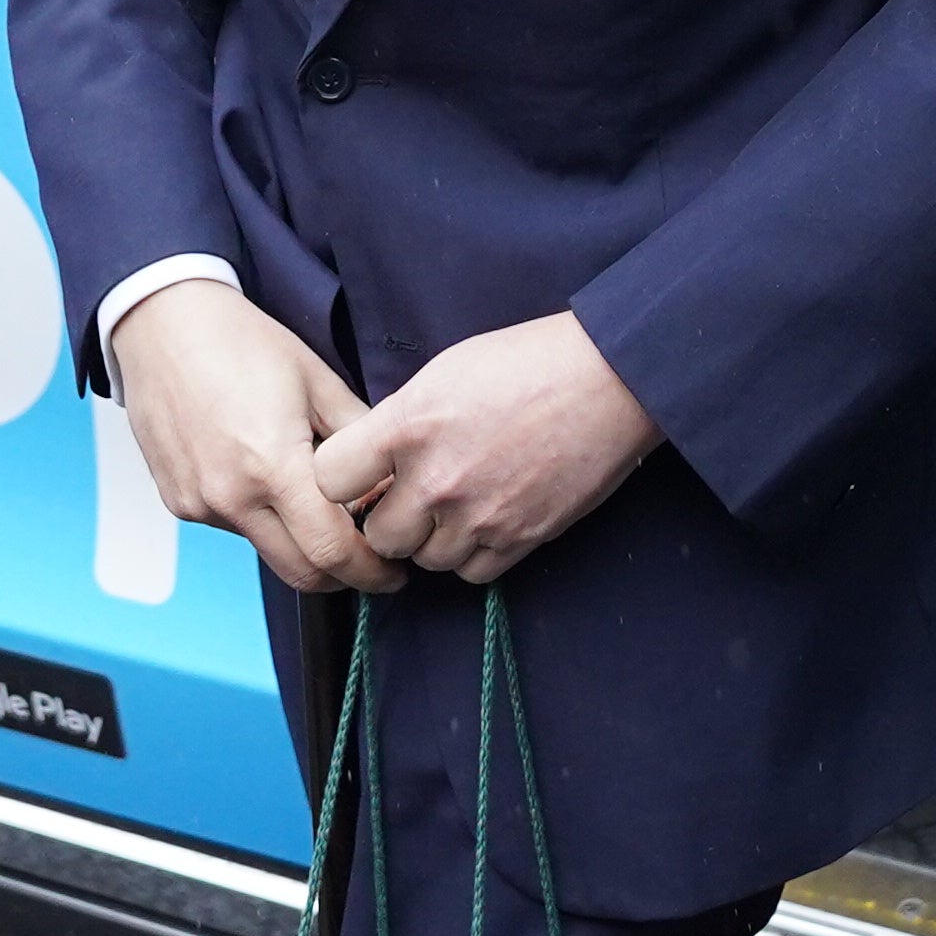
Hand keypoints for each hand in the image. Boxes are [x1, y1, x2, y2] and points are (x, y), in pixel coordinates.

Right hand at [111, 281, 401, 594]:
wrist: (163, 325)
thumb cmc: (241, 342)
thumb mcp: (318, 381)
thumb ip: (359, 437)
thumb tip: (389, 482)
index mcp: (273, 466)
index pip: (333, 550)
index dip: (371, 570)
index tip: (392, 571)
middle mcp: (231, 496)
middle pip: (301, 572)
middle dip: (343, 575)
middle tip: (371, 560)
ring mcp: (199, 504)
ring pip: (267, 551)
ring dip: (300, 543)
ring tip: (316, 503)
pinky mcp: (178, 501)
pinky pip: (233, 528)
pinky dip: (261, 520)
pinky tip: (266, 480)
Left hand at [311, 312, 662, 583]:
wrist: (606, 379)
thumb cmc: (525, 362)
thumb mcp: (443, 373)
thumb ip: (399, 422)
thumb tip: (373, 463)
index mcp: (408, 425)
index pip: (329, 480)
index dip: (341, 481)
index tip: (360, 477)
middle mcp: (436, 479)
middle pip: (378, 535)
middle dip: (390, 519)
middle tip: (412, 497)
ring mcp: (479, 515)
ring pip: (425, 560)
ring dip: (433, 540)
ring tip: (457, 504)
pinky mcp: (519, 538)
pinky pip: (471, 573)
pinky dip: (473, 554)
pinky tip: (486, 519)